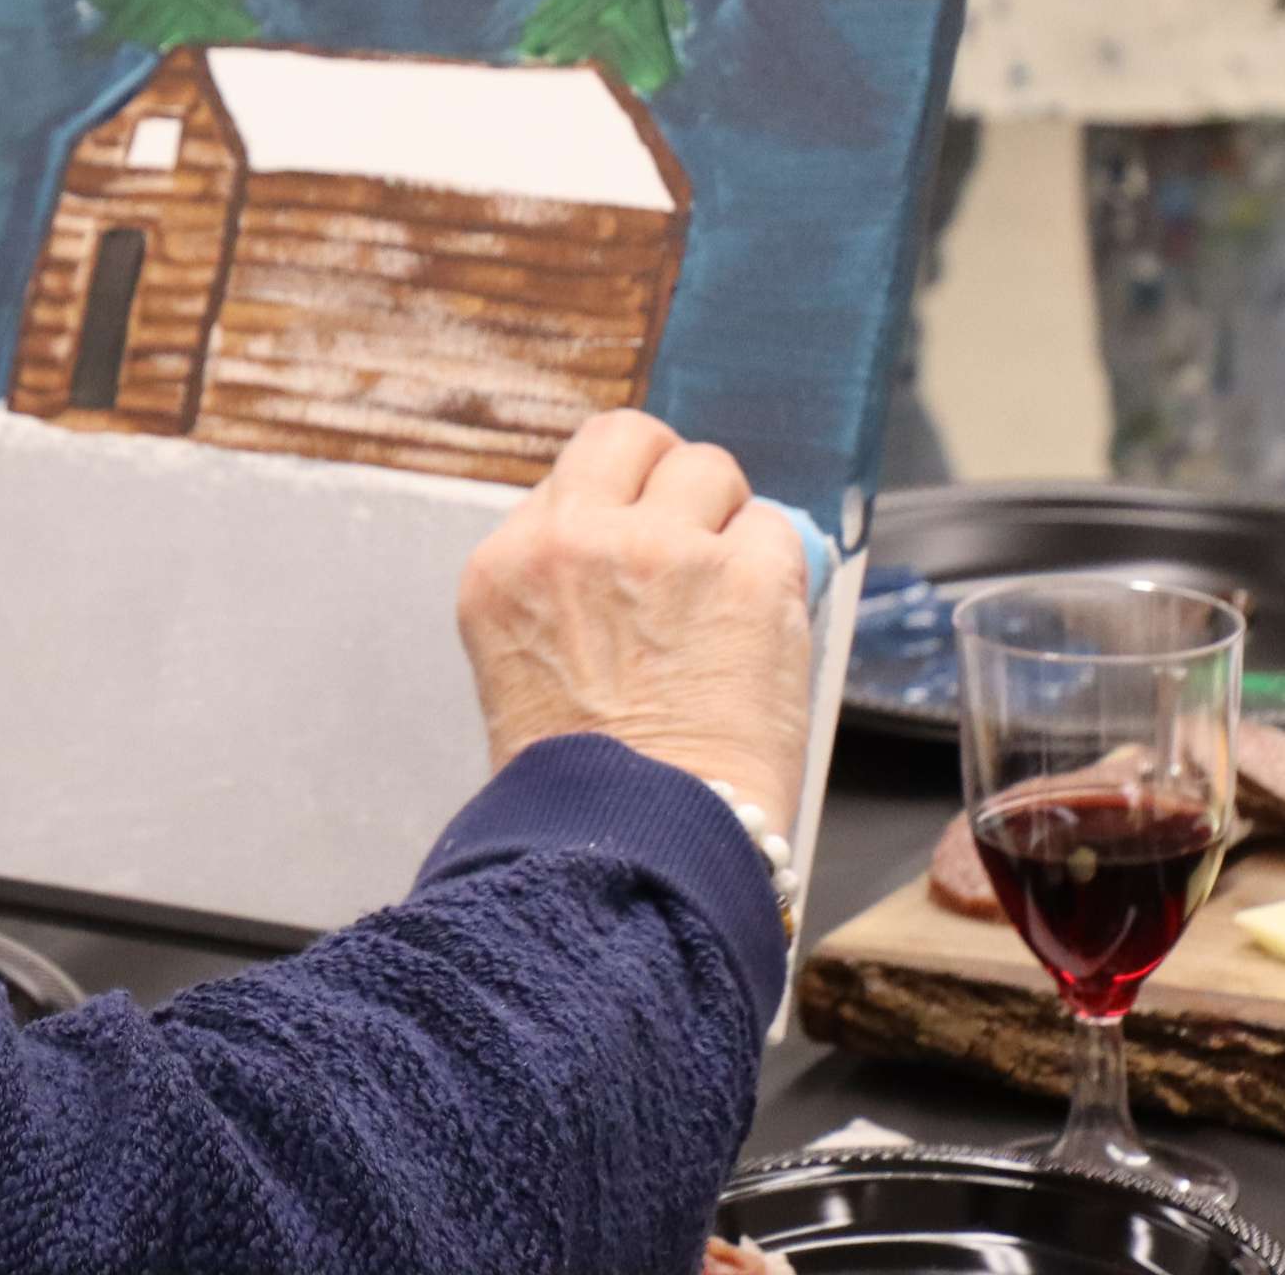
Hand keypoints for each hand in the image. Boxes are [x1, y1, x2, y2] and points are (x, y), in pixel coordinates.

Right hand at [457, 410, 815, 816]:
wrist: (639, 848)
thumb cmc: (588, 788)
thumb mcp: (525, 665)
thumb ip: (564, 590)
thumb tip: (638, 542)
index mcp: (506, 567)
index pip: (569, 477)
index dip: (615, 505)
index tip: (638, 536)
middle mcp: (575, 540)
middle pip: (629, 436)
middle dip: (667, 472)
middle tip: (694, 525)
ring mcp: (663, 549)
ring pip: (710, 468)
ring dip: (727, 519)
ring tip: (730, 591)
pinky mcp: (747, 576)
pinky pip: (777, 531)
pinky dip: (779, 572)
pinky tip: (763, 628)